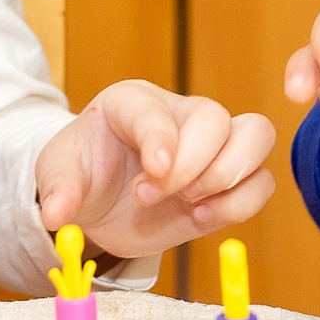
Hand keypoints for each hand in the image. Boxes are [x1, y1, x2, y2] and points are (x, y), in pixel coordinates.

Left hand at [35, 81, 275, 261]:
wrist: (100, 200)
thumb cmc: (82, 173)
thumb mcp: (57, 174)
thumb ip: (58, 190)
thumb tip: (57, 215)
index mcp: (132, 102)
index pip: (158, 111)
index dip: (162, 140)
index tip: (154, 174)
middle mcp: (180, 114)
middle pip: (216, 119)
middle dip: (191, 166)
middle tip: (150, 196)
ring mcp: (211, 145)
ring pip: (257, 135)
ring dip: (229, 178)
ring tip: (190, 204)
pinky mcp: (228, 180)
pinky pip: (262, 181)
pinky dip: (241, 203)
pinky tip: (201, 217)